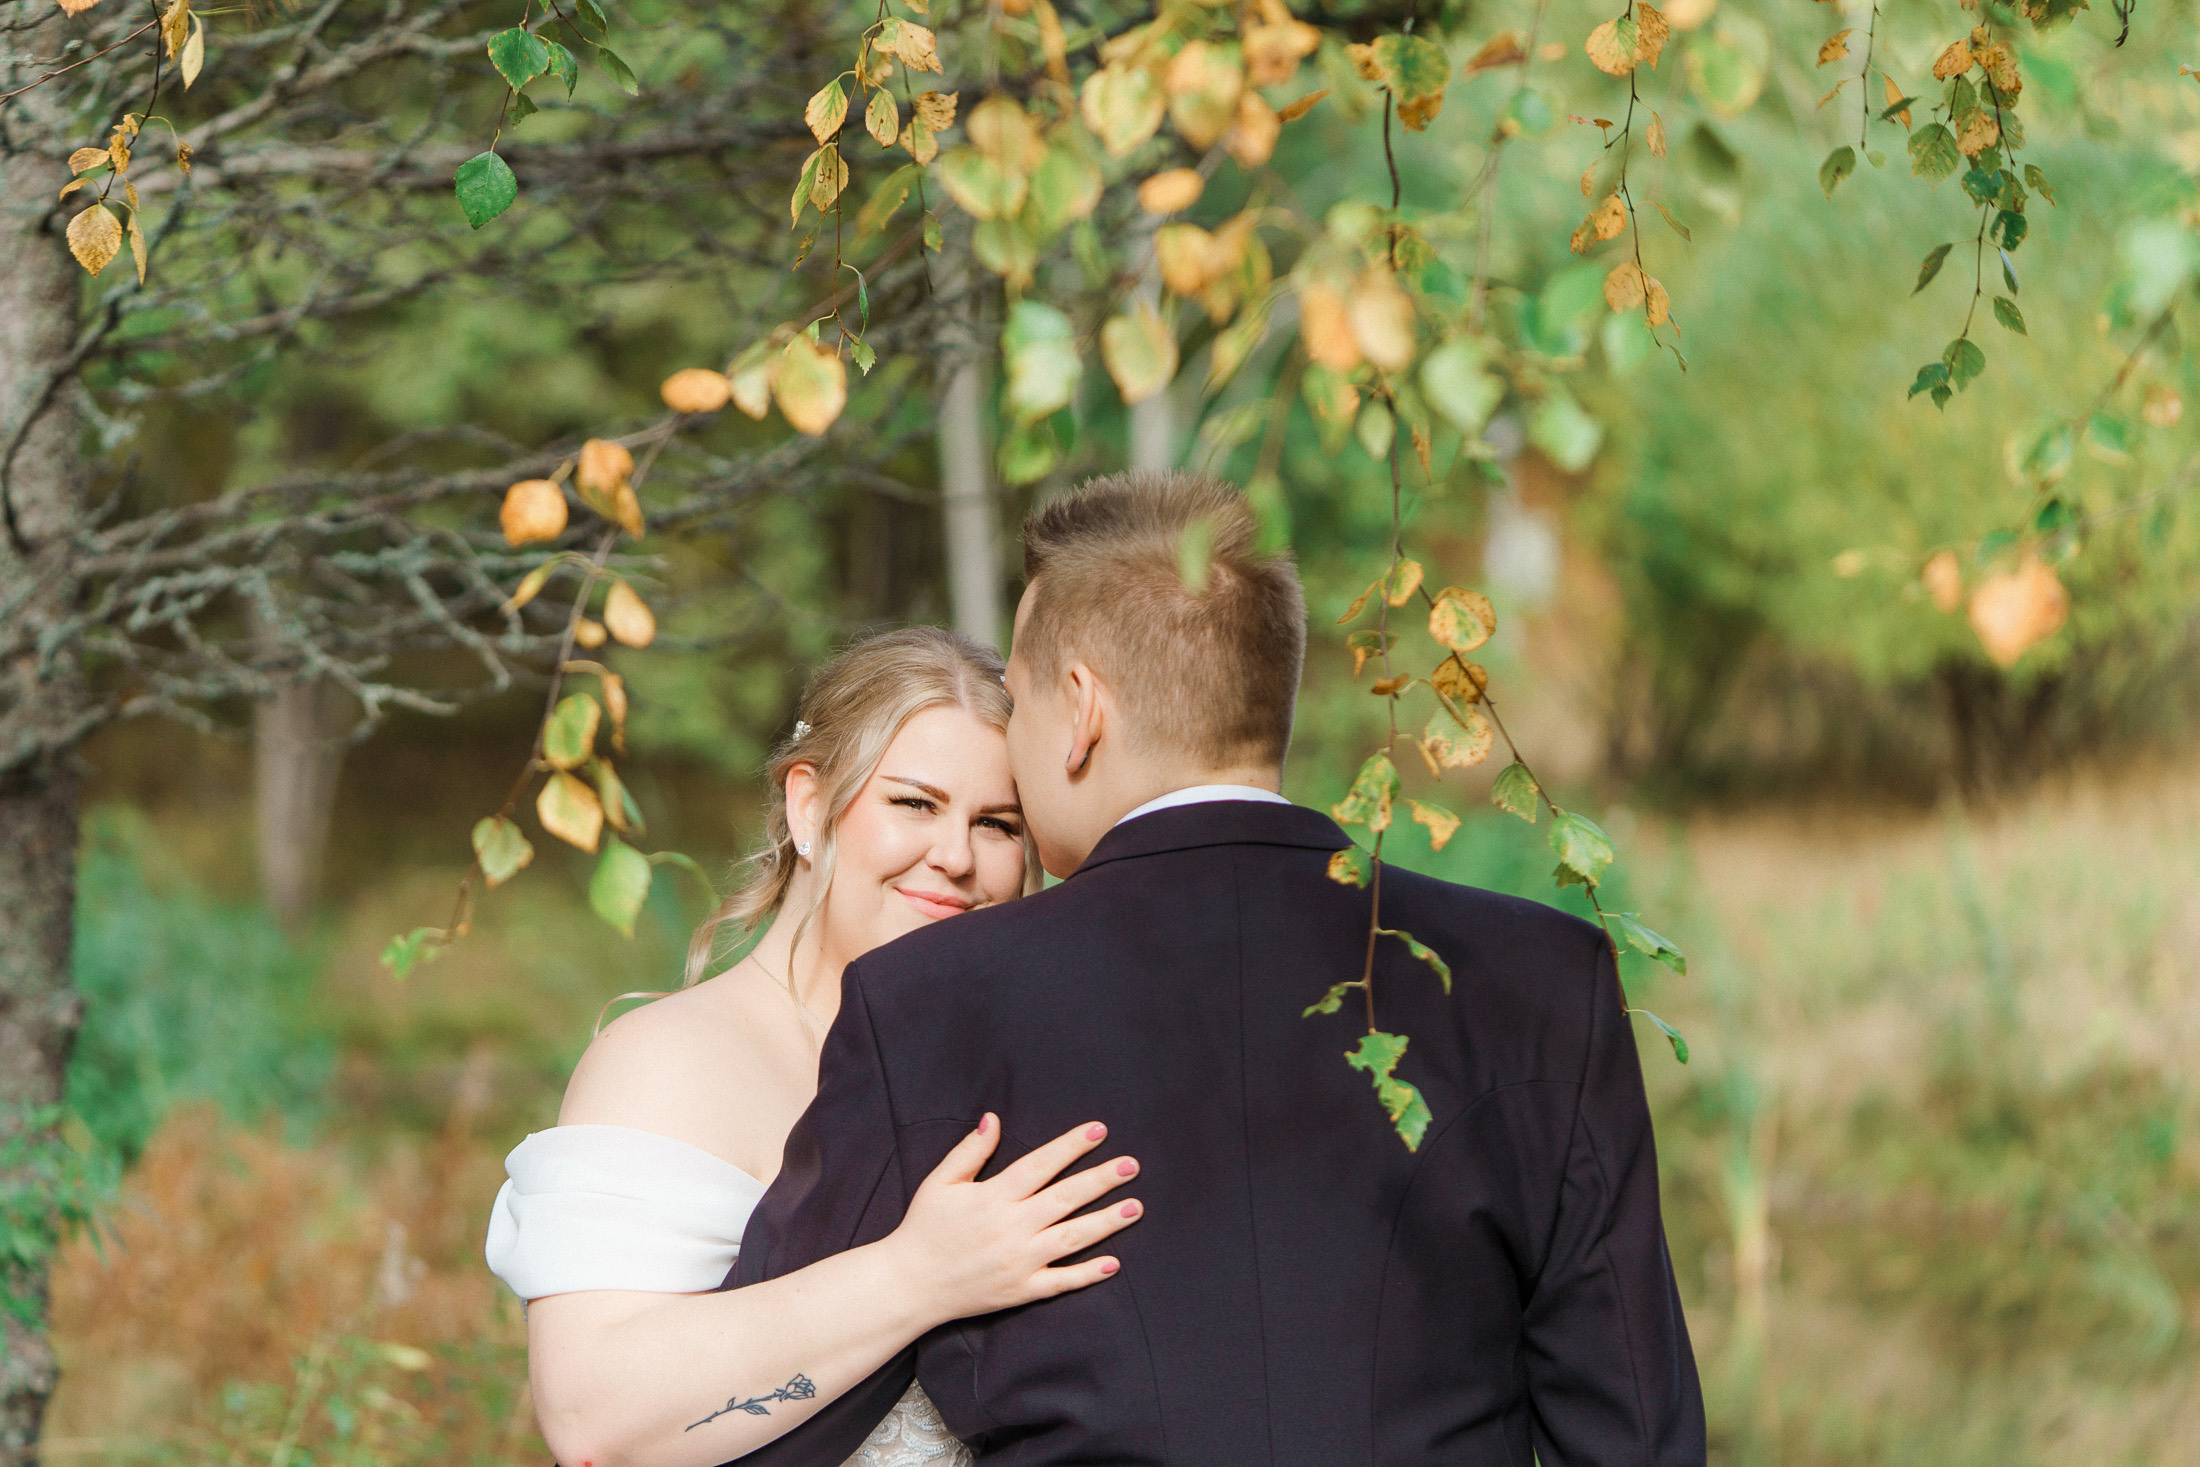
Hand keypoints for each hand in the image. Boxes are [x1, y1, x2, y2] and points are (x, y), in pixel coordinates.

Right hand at [886, 1115, 1141, 1326]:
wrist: (909, 1284)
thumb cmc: (925, 1227)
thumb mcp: (941, 1182)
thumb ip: (971, 1151)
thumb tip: (994, 1118)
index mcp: (994, 1197)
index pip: (1040, 1165)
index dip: (1070, 1146)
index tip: (1099, 1130)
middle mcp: (1012, 1228)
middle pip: (1065, 1198)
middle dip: (1101, 1179)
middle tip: (1132, 1166)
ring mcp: (1019, 1261)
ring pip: (1072, 1238)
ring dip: (1106, 1222)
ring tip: (1135, 1207)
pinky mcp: (1021, 1290)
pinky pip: (1060, 1281)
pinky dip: (1087, 1274)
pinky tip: (1113, 1263)